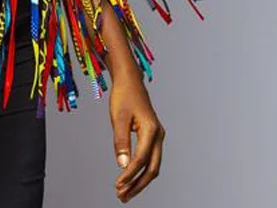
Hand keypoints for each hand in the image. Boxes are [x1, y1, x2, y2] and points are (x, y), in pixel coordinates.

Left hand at [109, 72, 165, 202]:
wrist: (130, 81)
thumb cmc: (123, 96)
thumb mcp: (117, 116)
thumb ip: (120, 140)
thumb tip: (122, 165)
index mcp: (151, 130)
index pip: (141, 160)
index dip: (129, 175)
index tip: (117, 185)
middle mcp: (159, 136)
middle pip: (152, 169)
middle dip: (137, 185)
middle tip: (121, 197)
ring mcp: (158, 137)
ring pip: (152, 166)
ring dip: (139, 181)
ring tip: (124, 193)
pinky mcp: (153, 137)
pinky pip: (150, 159)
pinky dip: (140, 171)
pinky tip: (129, 178)